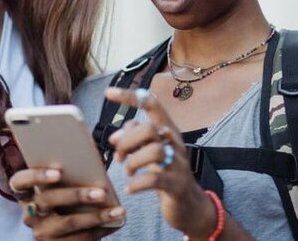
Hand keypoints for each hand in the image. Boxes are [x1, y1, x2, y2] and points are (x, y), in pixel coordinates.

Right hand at [9, 168, 124, 239]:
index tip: (58, 172)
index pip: (19, 182)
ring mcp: (41, 233)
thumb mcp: (62, 185)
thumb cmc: (65, 199)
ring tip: (118, 210)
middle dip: (77, 195)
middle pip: (49, 201)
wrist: (64, 234)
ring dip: (97, 216)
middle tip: (101, 192)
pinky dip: (101, 229)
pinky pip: (80, 238)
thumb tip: (89, 147)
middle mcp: (29, 214)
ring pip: (69, 223)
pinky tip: (115, 222)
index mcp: (25, 194)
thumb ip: (69, 168)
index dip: (36, 176)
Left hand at [105, 87, 214, 238]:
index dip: (130, 97)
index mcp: (168, 130)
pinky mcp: (177, 185)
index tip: (109, 93)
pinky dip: (137, 184)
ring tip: (128, 172)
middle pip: (148, 129)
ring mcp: (178, 164)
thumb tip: (114, 137)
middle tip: (119, 157)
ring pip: (154, 151)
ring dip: (133, 161)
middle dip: (127, 142)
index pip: (152, 104)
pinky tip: (129, 189)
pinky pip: (154, 180)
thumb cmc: (165, 172)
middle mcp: (175, 143)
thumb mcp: (150, 150)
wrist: (189, 204)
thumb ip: (134, 138)